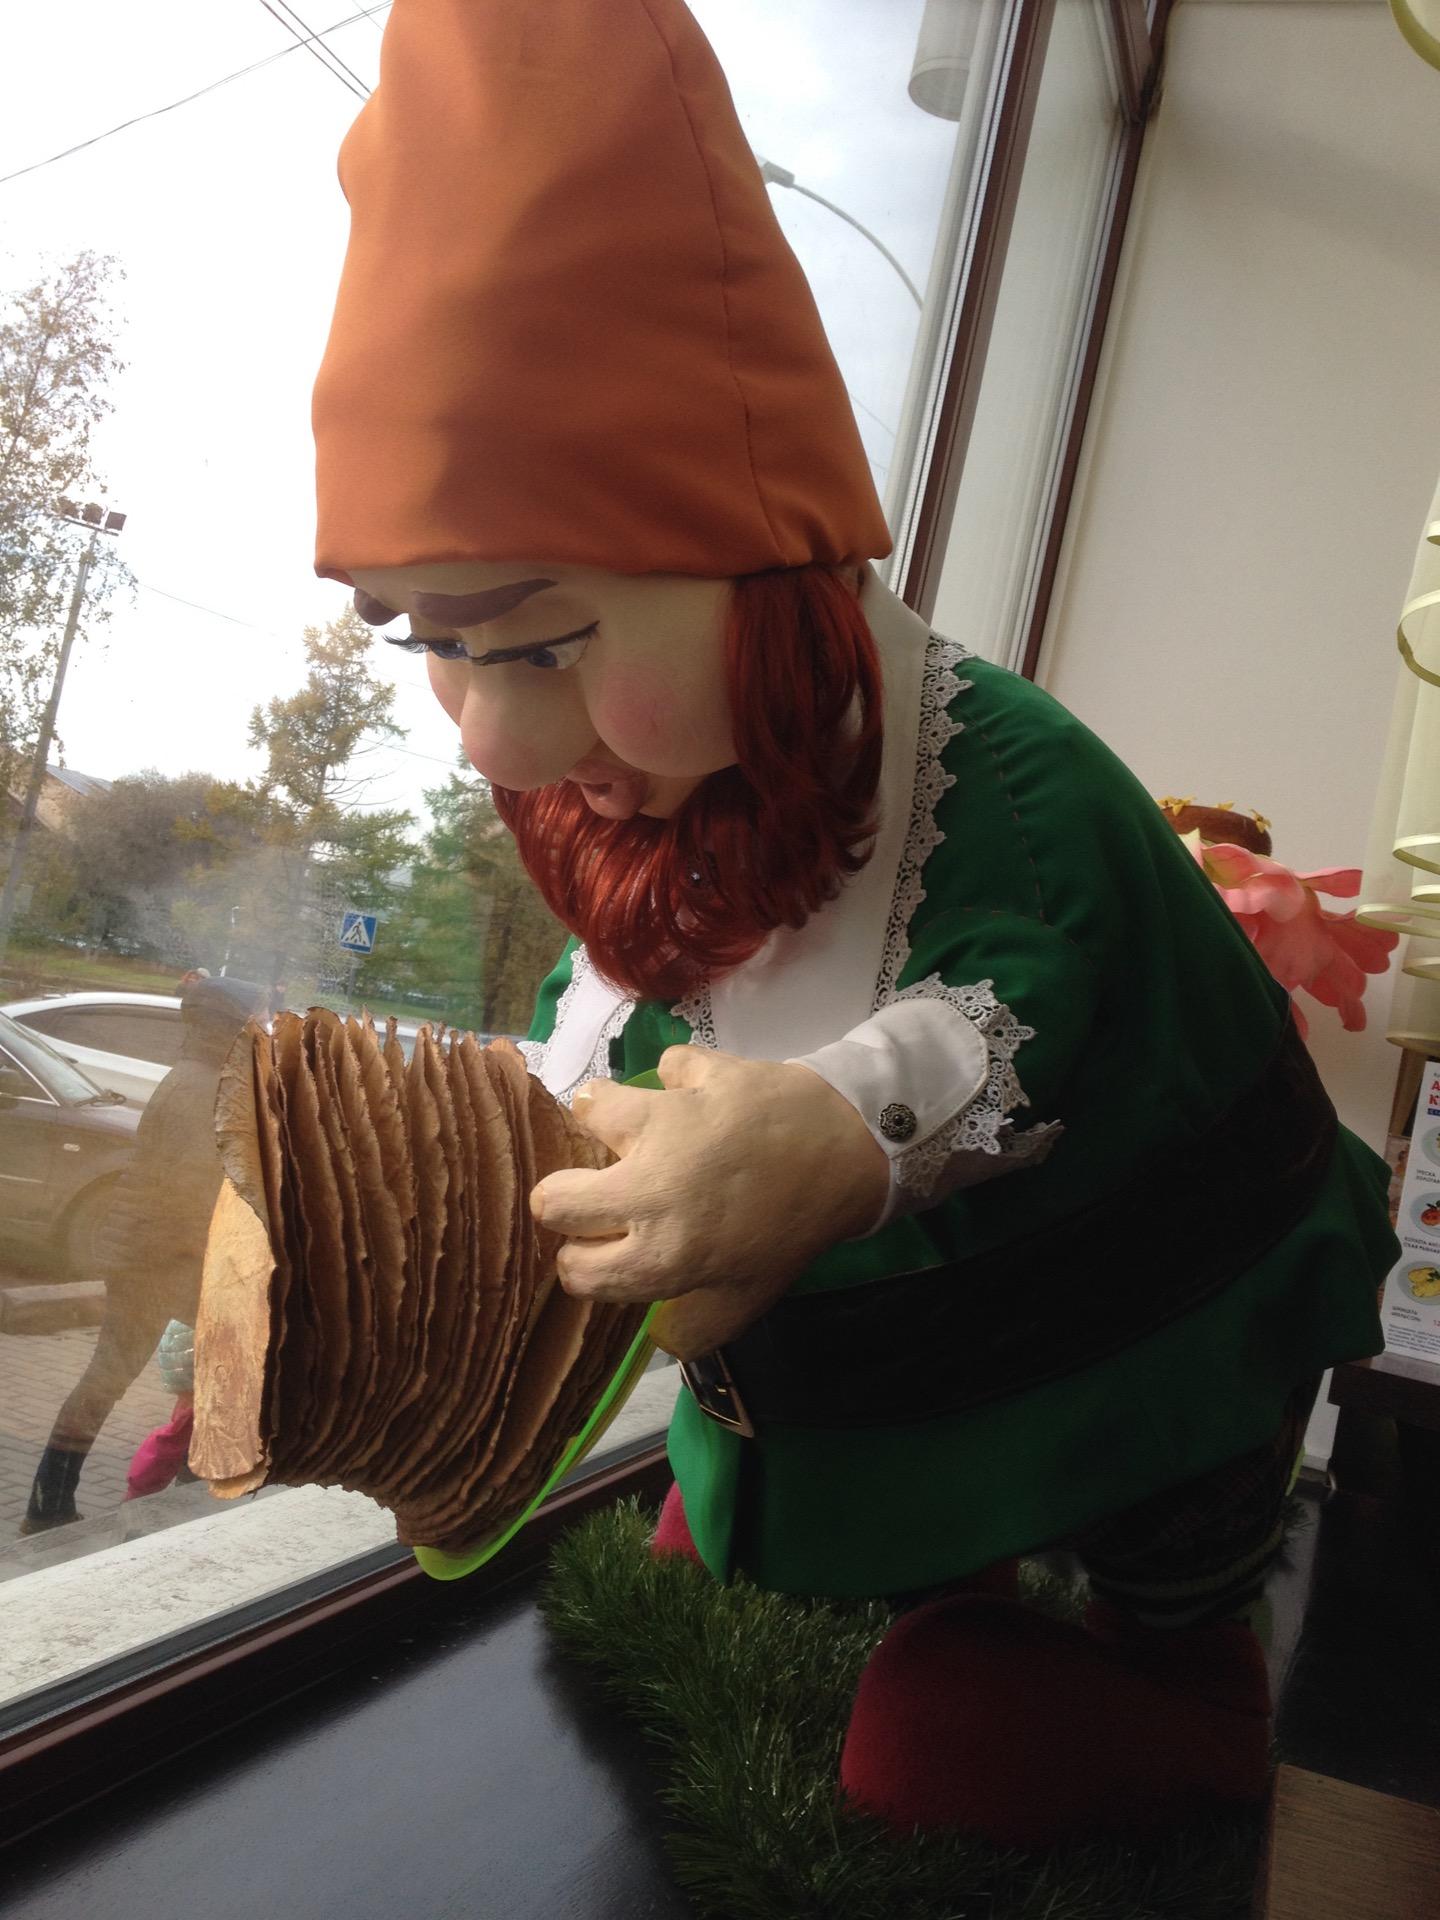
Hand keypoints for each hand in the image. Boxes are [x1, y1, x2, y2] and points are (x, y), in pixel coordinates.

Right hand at [531, 1046, 889, 1359]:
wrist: (852, 1157)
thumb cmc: (792, 1233)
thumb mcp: (748, 1300)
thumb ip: (696, 1328)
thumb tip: (659, 1336)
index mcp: (660, 1257)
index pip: (576, 1270)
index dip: (583, 1264)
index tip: (600, 1251)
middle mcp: (648, 1191)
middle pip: (552, 1199)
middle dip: (567, 1200)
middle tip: (598, 1194)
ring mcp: (668, 1126)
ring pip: (590, 1108)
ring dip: (606, 1119)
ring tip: (631, 1129)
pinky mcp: (697, 1076)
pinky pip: (668, 1067)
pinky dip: (679, 1078)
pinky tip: (696, 1094)